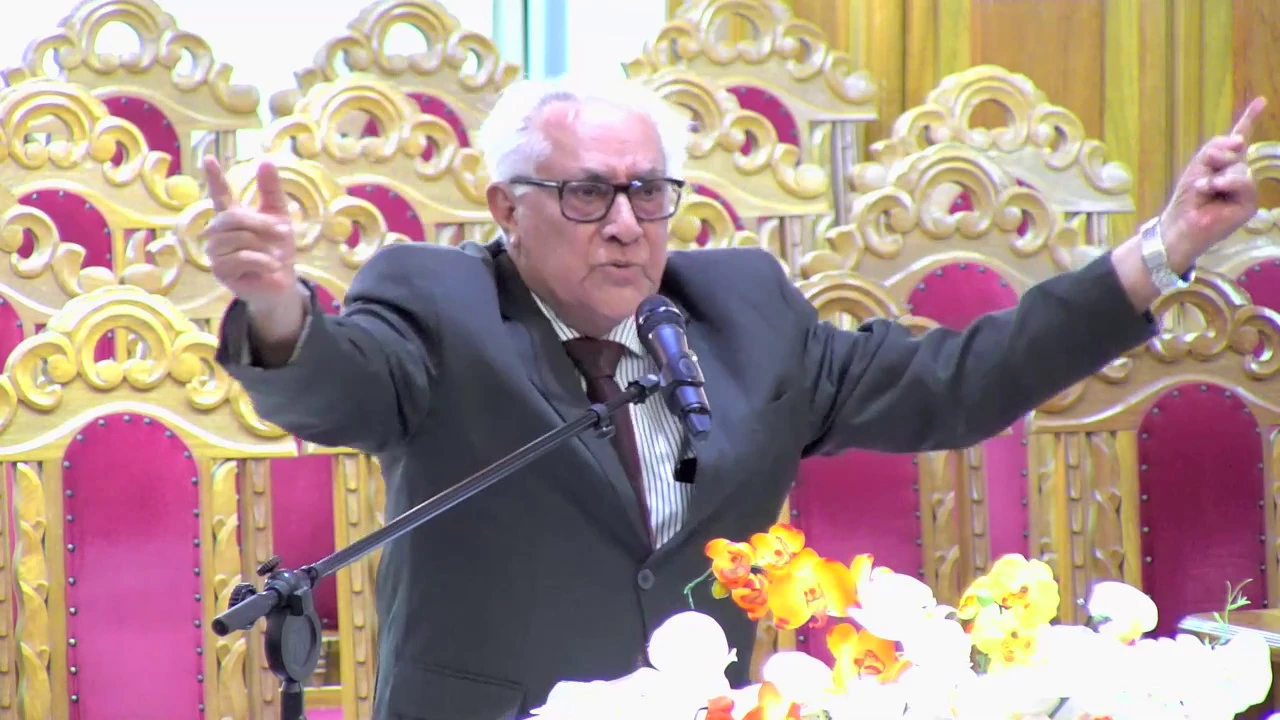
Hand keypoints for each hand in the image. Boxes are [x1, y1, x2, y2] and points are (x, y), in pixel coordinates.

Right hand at [204, 155, 297, 308]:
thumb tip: (265, 161)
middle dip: (261, 224)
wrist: (282, 283)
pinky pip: (241, 258)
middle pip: (233, 218)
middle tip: (283, 233)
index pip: (220, 195)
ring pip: (238, 239)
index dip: (215, 178)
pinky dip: (262, 261)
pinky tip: (270, 267)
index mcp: (232, 217)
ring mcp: (216, 252)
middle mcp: (218, 233)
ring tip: (274, 256)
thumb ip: (271, 191)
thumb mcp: (280, 218)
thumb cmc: (277, 250)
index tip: (209, 158)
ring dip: (264, 246)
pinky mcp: (220, 270)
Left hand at [1159, 97, 1267, 270]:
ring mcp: (1246, 190)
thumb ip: (1216, 147)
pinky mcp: (1249, 204)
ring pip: (1239, 167)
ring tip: (1204, 187)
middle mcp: (1239, 175)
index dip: (1248, 119)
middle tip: (1202, 172)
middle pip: (1236, 150)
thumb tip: (1240, 141)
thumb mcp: (1198, 165)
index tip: (1261, 101)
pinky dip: (1226, 183)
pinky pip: (1244, 182)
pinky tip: (1212, 189)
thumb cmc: (1186, 198)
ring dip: (1217, 174)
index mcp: (1225, 165)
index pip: (1239, 139)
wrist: (1180, 225)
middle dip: (1217, 156)